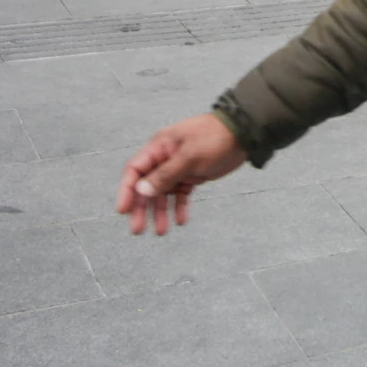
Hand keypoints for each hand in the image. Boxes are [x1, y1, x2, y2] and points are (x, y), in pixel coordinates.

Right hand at [116, 114, 245, 234]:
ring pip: (163, 194)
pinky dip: (179, 207)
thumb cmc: (215, 138)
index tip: (123, 210)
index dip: (127, 190)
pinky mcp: (192, 176)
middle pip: (146, 186)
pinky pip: (180, 194)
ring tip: (161, 231)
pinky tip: (181, 221)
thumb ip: (165, 174)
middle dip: (142, 208)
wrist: (243, 134)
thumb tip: (141, 189)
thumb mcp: (189, 156)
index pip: (135, 170)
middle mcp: (164, 158)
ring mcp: (178, 168)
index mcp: (159, 147)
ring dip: (160, 212)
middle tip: (137, 230)